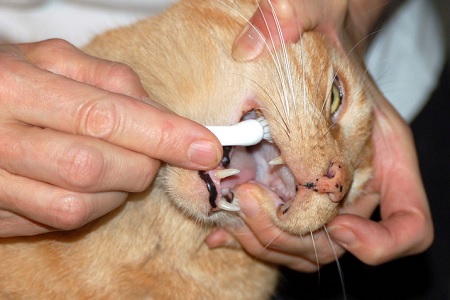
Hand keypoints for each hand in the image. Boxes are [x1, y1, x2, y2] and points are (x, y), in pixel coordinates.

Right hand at [0, 39, 221, 236]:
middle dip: (143, 163)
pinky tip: (93, 182)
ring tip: (120, 164)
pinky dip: (93, 205)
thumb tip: (161, 112)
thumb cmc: (8, 78)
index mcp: (15, 88)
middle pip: (95, 167)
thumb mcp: (53, 59)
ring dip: (119, 189)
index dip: (163, 136)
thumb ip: (109, 78)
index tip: (205, 147)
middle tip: (156, 151)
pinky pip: (58, 222)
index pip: (104, 117)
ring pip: (78, 206)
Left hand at [206, 0, 432, 270]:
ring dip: (266, 242)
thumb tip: (255, 39)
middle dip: (293, 238)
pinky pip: (279, 234)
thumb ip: (294, 17)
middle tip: (249, 203)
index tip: (336, 224)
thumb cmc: (319, 34)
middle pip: (339, 245)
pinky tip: (220, 226)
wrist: (303, 44)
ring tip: (230, 219)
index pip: (407, 222)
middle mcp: (356, 182)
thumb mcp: (313, 16)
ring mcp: (322, 193)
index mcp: (382, 153)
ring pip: (304, 247)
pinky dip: (250, 239)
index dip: (380, 243)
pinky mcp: (291, 194)